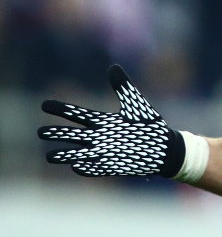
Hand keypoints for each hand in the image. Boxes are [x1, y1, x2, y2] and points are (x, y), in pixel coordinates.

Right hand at [38, 65, 184, 177]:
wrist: (166, 148)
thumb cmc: (149, 126)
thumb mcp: (136, 105)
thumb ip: (123, 87)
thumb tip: (113, 67)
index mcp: (102, 122)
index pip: (77, 114)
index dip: (61, 110)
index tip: (44, 105)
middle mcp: (99, 137)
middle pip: (72, 135)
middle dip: (56, 133)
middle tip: (40, 132)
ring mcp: (105, 153)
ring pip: (79, 154)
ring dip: (65, 155)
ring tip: (49, 156)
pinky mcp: (114, 166)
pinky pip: (97, 169)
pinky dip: (87, 168)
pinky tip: (77, 167)